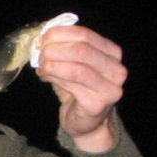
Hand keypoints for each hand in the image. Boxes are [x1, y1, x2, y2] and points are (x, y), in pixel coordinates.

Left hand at [36, 25, 126, 151]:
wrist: (85, 122)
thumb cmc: (77, 89)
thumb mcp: (71, 64)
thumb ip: (63, 48)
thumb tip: (43, 35)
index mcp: (112, 53)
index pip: (86, 35)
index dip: (61, 34)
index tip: (42, 39)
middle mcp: (117, 69)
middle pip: (82, 50)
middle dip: (54, 50)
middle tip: (39, 55)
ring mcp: (111, 88)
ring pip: (76, 68)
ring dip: (52, 65)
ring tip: (41, 68)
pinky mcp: (98, 103)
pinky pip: (72, 85)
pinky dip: (54, 78)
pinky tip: (45, 77)